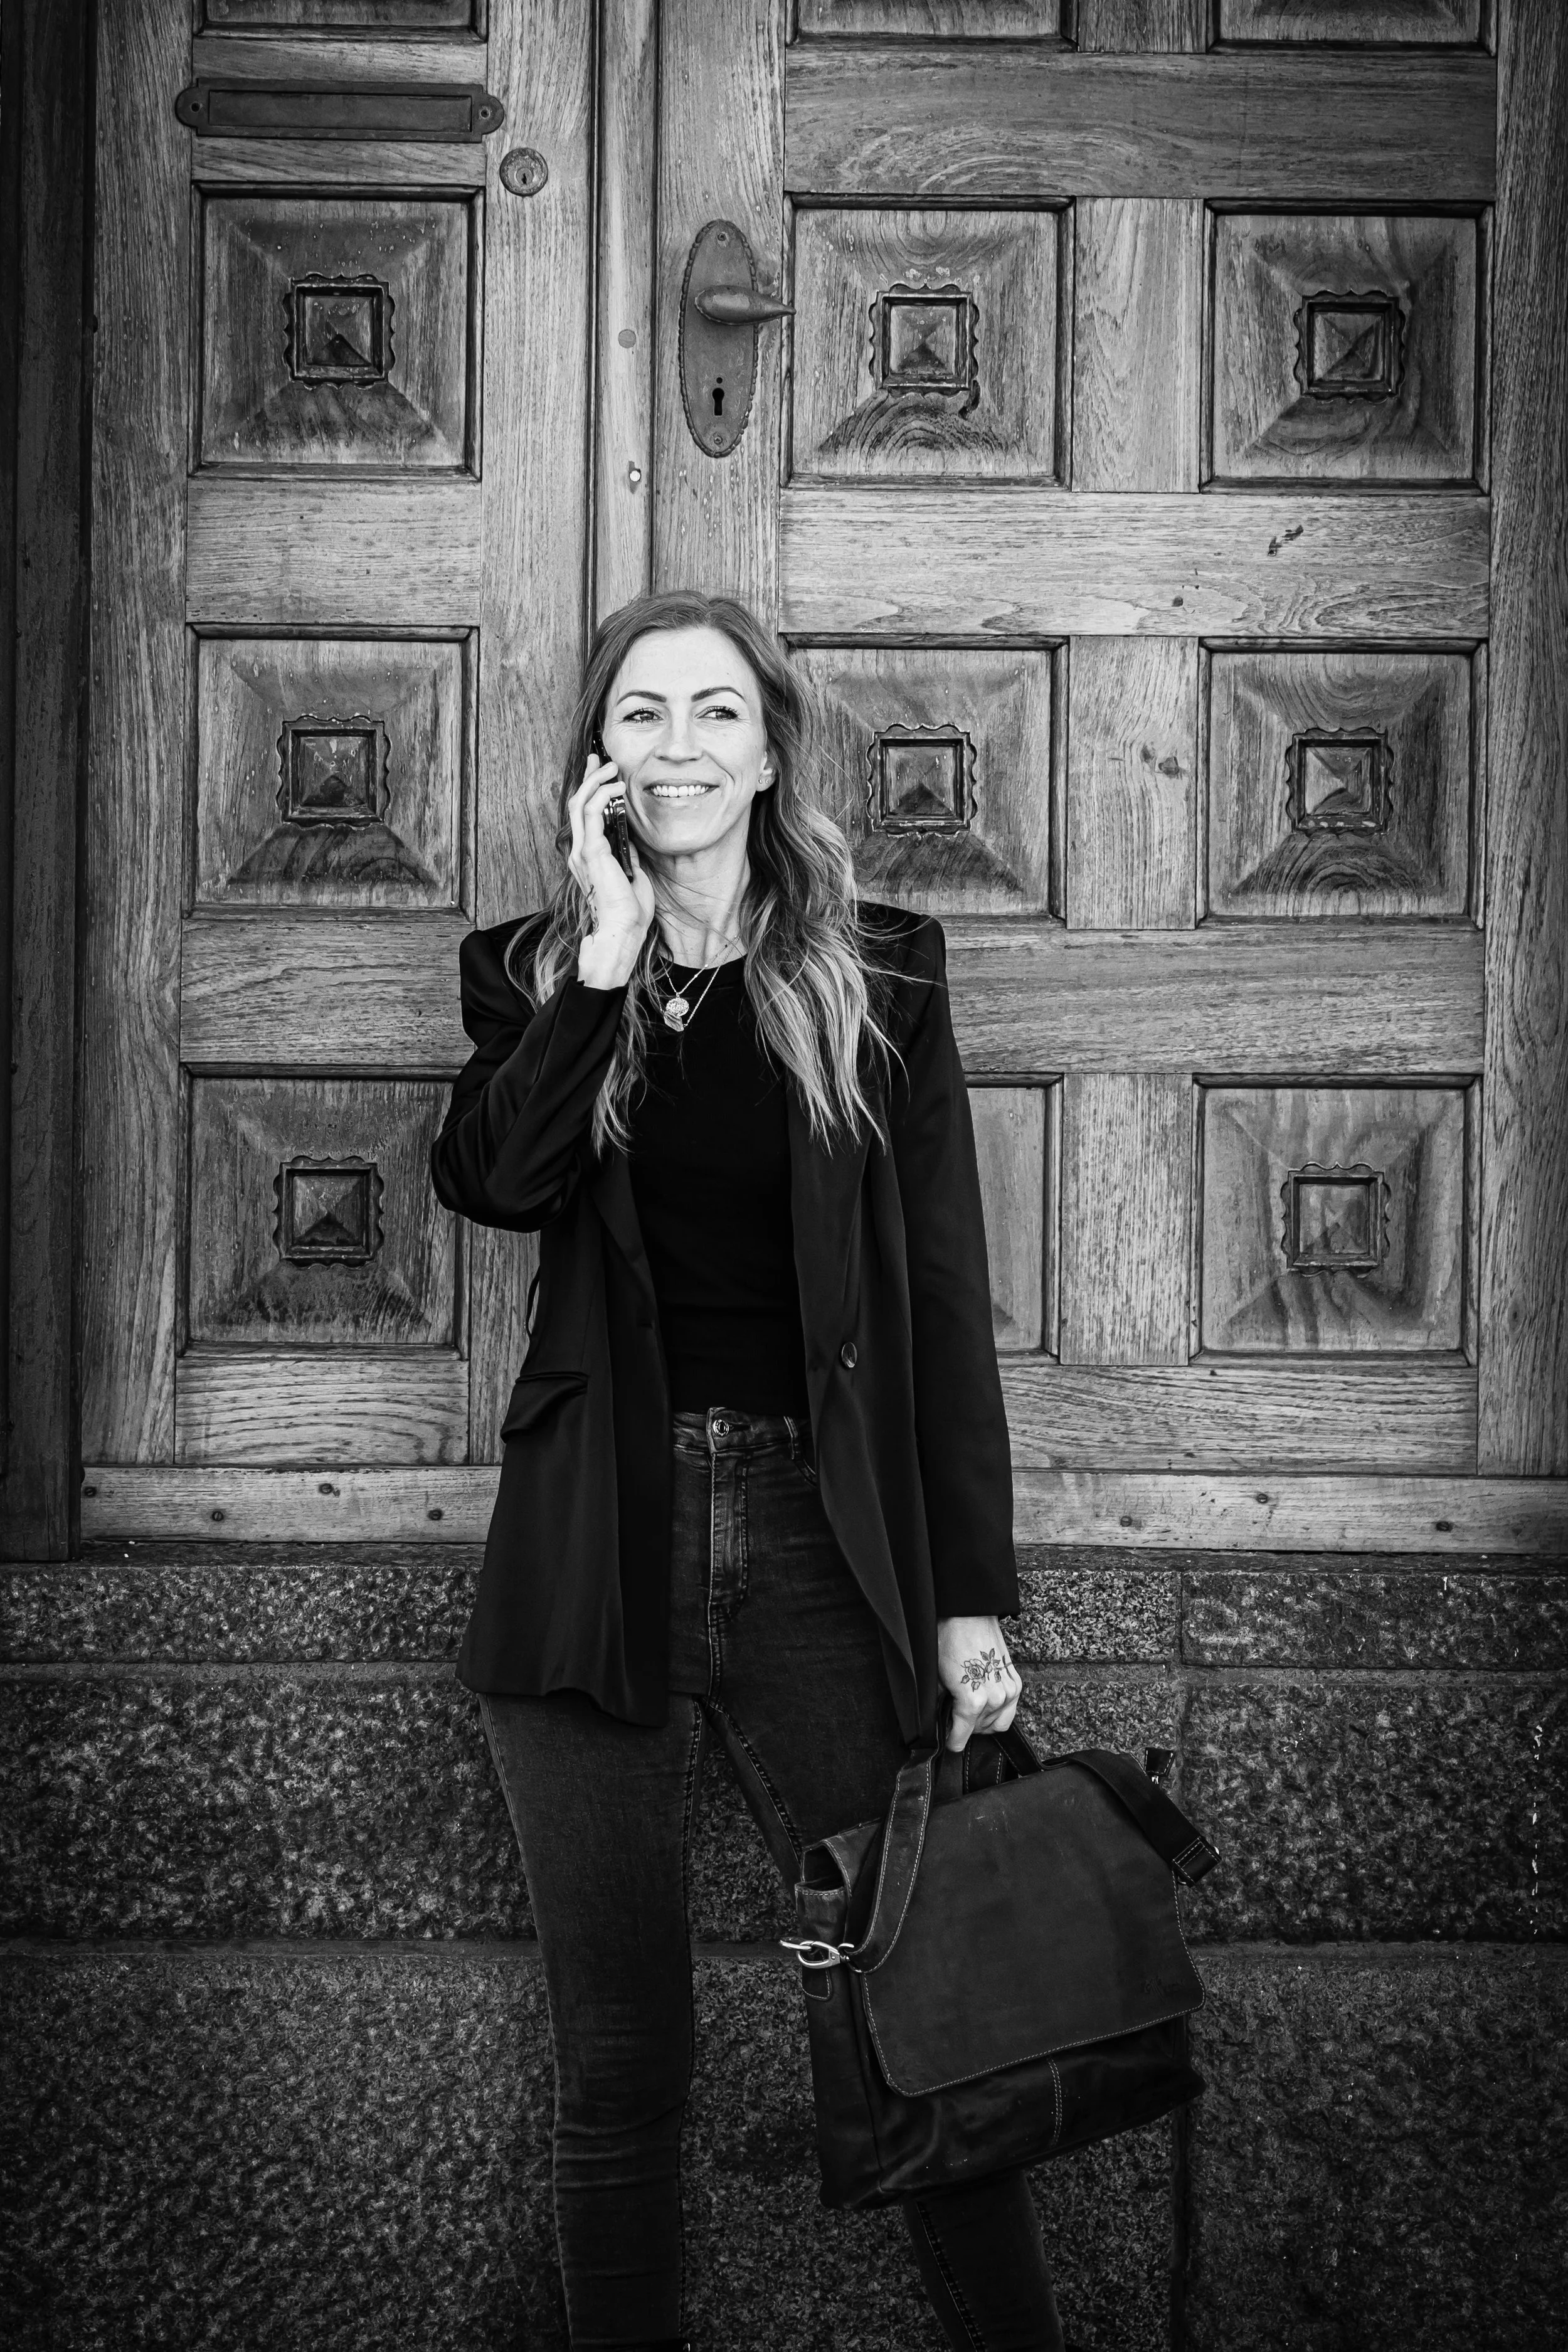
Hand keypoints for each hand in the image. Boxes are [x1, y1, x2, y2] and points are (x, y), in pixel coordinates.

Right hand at [568, 752, 655, 987]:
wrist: (622, 931)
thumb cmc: (628, 911)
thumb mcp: (631, 874)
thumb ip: (626, 854)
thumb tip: (629, 837)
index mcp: (587, 857)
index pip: (583, 817)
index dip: (589, 791)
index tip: (600, 773)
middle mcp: (579, 852)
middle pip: (576, 804)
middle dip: (588, 778)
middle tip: (600, 759)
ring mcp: (582, 852)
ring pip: (580, 804)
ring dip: (595, 781)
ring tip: (612, 768)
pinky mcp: (592, 852)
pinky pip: (592, 814)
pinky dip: (603, 796)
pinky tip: (618, 789)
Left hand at [936, 1615, 1022, 1752]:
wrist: (968, 1616)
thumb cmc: (949, 1641)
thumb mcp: (935, 1677)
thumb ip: (937, 1705)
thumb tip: (937, 1721)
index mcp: (972, 1702)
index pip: (961, 1738)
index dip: (951, 1741)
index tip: (947, 1741)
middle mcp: (995, 1700)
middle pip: (978, 1731)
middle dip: (965, 1727)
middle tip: (954, 1714)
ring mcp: (1009, 1691)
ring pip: (997, 1724)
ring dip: (983, 1721)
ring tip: (969, 1707)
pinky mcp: (1016, 1682)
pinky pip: (1010, 1710)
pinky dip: (998, 1711)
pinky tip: (984, 1699)